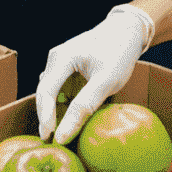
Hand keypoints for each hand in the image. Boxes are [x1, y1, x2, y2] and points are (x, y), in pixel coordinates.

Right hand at [36, 4, 154, 143]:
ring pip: (50, 92)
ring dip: (54, 111)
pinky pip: (59, 88)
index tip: (50, 139)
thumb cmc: (119, 53)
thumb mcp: (106, 82)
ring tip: (60, 132)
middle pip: (44, 92)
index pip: (45, 92)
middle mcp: (56, 58)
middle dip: (46, 117)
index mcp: (61, 58)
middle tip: (51, 141)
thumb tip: (63, 135)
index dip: (45, 118)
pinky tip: (71, 116)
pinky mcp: (67, 66)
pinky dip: (63, 103)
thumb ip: (84, 107)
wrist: (128, 30)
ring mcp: (60, 61)